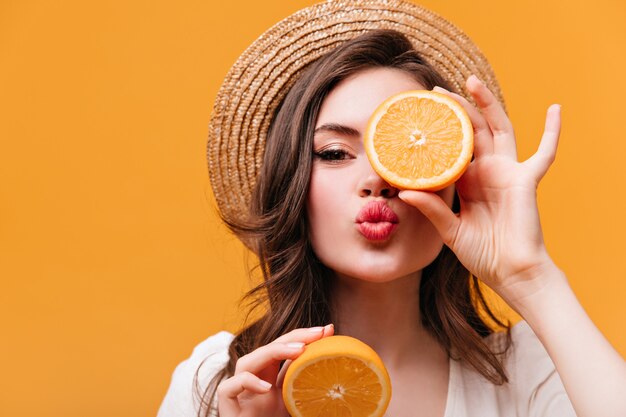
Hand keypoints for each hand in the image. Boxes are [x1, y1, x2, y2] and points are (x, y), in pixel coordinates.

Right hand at [216, 324, 333, 416]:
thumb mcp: (296, 406)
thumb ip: (307, 391)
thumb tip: (337, 382)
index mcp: (270, 380)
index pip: (284, 350)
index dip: (303, 337)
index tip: (327, 330)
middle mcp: (254, 381)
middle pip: (268, 349)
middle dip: (293, 337)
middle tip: (318, 333)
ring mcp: (238, 392)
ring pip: (247, 361)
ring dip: (272, 351)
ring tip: (299, 351)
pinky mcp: (226, 404)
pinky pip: (230, 386)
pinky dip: (248, 382)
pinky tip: (267, 388)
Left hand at [399, 75, 561, 307]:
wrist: (509, 272)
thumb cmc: (482, 254)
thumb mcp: (449, 230)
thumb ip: (431, 209)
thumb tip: (404, 192)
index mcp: (468, 181)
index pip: (451, 147)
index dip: (438, 131)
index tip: (418, 115)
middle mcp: (486, 170)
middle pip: (471, 130)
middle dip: (455, 109)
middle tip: (435, 91)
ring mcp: (507, 171)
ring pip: (498, 128)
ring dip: (487, 104)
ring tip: (471, 80)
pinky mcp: (526, 179)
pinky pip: (544, 152)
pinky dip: (552, 131)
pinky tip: (556, 108)